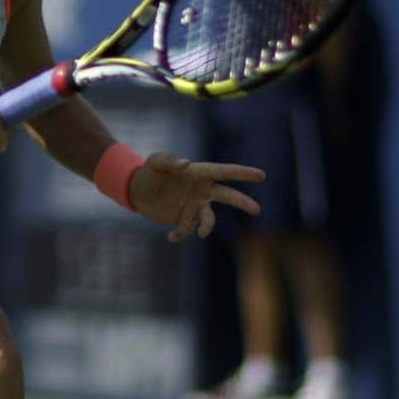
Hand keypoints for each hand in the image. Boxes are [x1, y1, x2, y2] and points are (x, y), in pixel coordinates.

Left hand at [128, 151, 264, 242]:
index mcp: (199, 173)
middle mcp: (202, 190)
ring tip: (202, 233)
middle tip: (257, 209)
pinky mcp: (184, 219)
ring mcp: (194, 205)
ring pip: (210, 218)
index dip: (242, 173)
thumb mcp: (155, 162)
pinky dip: (181, 235)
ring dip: (208, 227)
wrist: (137, 191)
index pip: (225, 172)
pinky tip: (170, 237)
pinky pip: (188, 230)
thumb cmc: (149, 172)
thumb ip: (169, 161)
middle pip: (228, 196)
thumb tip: (186, 164)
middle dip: (242, 202)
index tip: (261, 175)